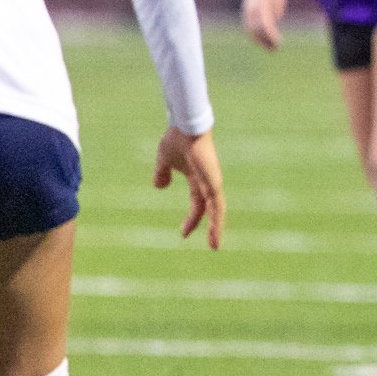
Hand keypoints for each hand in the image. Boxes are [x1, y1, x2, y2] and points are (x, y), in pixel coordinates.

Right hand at [154, 127, 224, 248]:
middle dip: (207, 227)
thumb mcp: (164, 161)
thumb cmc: (176, 140)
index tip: (184, 234)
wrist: (185, 128)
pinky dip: (217, 221)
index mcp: (197, 179)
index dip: (192, 219)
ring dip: (216, 229)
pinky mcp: (214, 184)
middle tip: (209, 245)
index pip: (197, 204)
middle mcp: (208, 183)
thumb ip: (162, 173)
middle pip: (209, 210)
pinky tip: (215, 234)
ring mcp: (213, 183)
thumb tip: (159, 187)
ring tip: (215, 246)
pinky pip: (218, 207)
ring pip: (217, 211)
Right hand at [241, 0, 285, 50]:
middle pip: (257, 30)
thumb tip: (272, 28)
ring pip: (250, 30)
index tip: (279, 42)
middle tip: (275, 49)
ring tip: (269, 48)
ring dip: (259, 40)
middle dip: (266, 41)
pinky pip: (248, 27)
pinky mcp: (245, 12)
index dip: (272, 36)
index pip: (266, 25)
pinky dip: (254, 35)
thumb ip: (275, 14)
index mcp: (263, 6)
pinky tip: (263, 41)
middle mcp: (252, 9)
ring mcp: (247, 11)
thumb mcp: (279, 1)